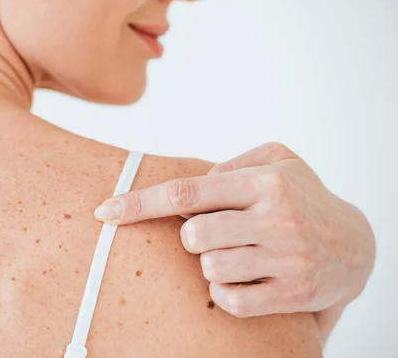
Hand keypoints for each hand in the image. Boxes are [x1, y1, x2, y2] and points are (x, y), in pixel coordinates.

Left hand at [94, 142, 375, 319]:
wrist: (356, 245)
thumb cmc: (304, 195)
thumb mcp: (277, 160)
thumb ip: (229, 165)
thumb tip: (189, 188)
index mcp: (264, 182)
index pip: (186, 193)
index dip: (139, 203)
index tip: (104, 211)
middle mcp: (275, 219)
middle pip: (193, 237)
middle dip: (193, 237)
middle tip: (217, 231)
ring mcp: (285, 259)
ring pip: (209, 269)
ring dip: (212, 263)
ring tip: (239, 253)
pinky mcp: (291, 294)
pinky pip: (229, 300)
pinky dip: (224, 290)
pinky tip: (243, 277)